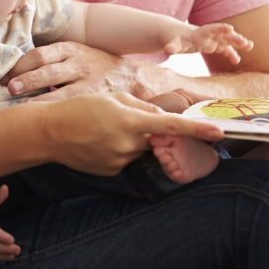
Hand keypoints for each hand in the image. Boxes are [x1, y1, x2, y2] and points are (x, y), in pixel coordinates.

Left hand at [1, 42, 163, 101]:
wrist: (133, 78)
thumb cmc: (96, 67)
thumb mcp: (77, 54)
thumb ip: (52, 60)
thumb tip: (15, 73)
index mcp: (69, 48)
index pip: (38, 54)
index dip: (19, 66)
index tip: (4, 77)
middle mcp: (77, 63)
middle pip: (45, 70)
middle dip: (24, 80)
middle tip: (8, 89)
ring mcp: (88, 82)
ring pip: (58, 91)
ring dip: (37, 100)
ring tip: (20, 108)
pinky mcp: (96, 98)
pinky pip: (73, 106)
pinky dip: (56, 112)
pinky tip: (44, 121)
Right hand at [43, 93, 222, 176]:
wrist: (50, 133)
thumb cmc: (80, 108)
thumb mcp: (113, 97)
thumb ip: (143, 106)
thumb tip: (162, 118)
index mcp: (130, 121)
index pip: (171, 126)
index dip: (197, 130)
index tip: (218, 132)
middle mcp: (128, 144)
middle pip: (155, 138)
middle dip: (148, 130)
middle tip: (123, 119)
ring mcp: (120, 161)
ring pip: (140, 149)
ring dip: (131, 139)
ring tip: (103, 130)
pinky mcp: (112, 171)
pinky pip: (126, 158)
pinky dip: (118, 149)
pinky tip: (98, 142)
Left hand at [162, 23, 252, 64]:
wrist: (174, 34)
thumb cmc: (172, 38)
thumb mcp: (172, 42)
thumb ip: (172, 46)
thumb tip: (167, 50)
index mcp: (199, 33)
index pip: (211, 29)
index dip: (220, 29)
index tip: (230, 28)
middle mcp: (208, 35)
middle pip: (223, 35)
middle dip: (234, 38)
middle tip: (245, 42)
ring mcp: (212, 40)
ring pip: (227, 41)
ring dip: (238, 43)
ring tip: (250, 46)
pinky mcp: (212, 46)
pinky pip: (224, 49)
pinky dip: (231, 54)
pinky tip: (237, 61)